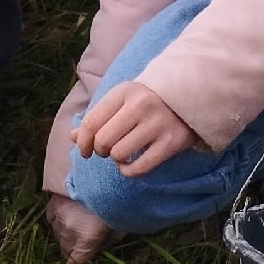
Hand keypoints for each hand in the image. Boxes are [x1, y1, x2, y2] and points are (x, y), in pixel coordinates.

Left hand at [74, 81, 202, 177]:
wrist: (190, 96)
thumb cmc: (147, 100)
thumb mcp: (122, 100)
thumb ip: (98, 117)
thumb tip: (72, 137)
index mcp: (124, 92)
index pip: (91, 122)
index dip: (82, 141)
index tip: (85, 151)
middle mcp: (140, 106)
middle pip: (103, 140)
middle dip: (100, 150)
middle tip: (107, 149)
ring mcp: (157, 124)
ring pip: (119, 154)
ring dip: (116, 159)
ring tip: (122, 153)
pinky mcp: (171, 142)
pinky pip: (139, 167)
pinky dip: (128, 171)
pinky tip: (129, 165)